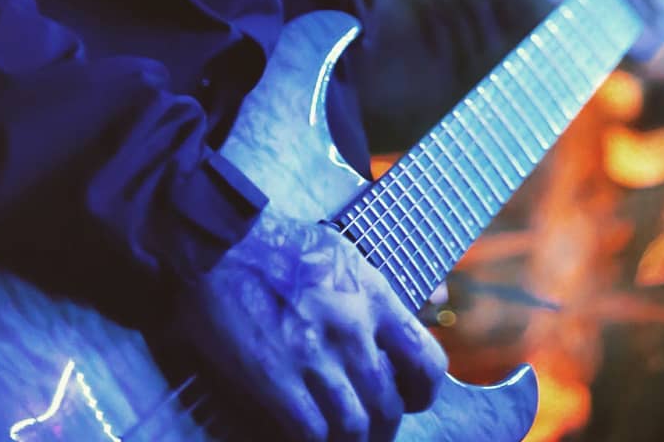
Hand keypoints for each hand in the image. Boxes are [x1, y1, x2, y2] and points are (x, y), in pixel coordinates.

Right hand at [173, 206, 447, 441]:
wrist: (223, 241)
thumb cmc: (283, 244)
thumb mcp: (347, 253)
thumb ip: (386, 287)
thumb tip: (439, 298)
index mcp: (374, 296)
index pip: (426, 361)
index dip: (424, 392)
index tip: (411, 399)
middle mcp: (353, 329)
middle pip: (389, 405)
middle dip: (384, 428)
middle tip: (371, 431)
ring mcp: (315, 355)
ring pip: (355, 426)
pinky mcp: (276, 377)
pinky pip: (311, 432)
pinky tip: (306, 438)